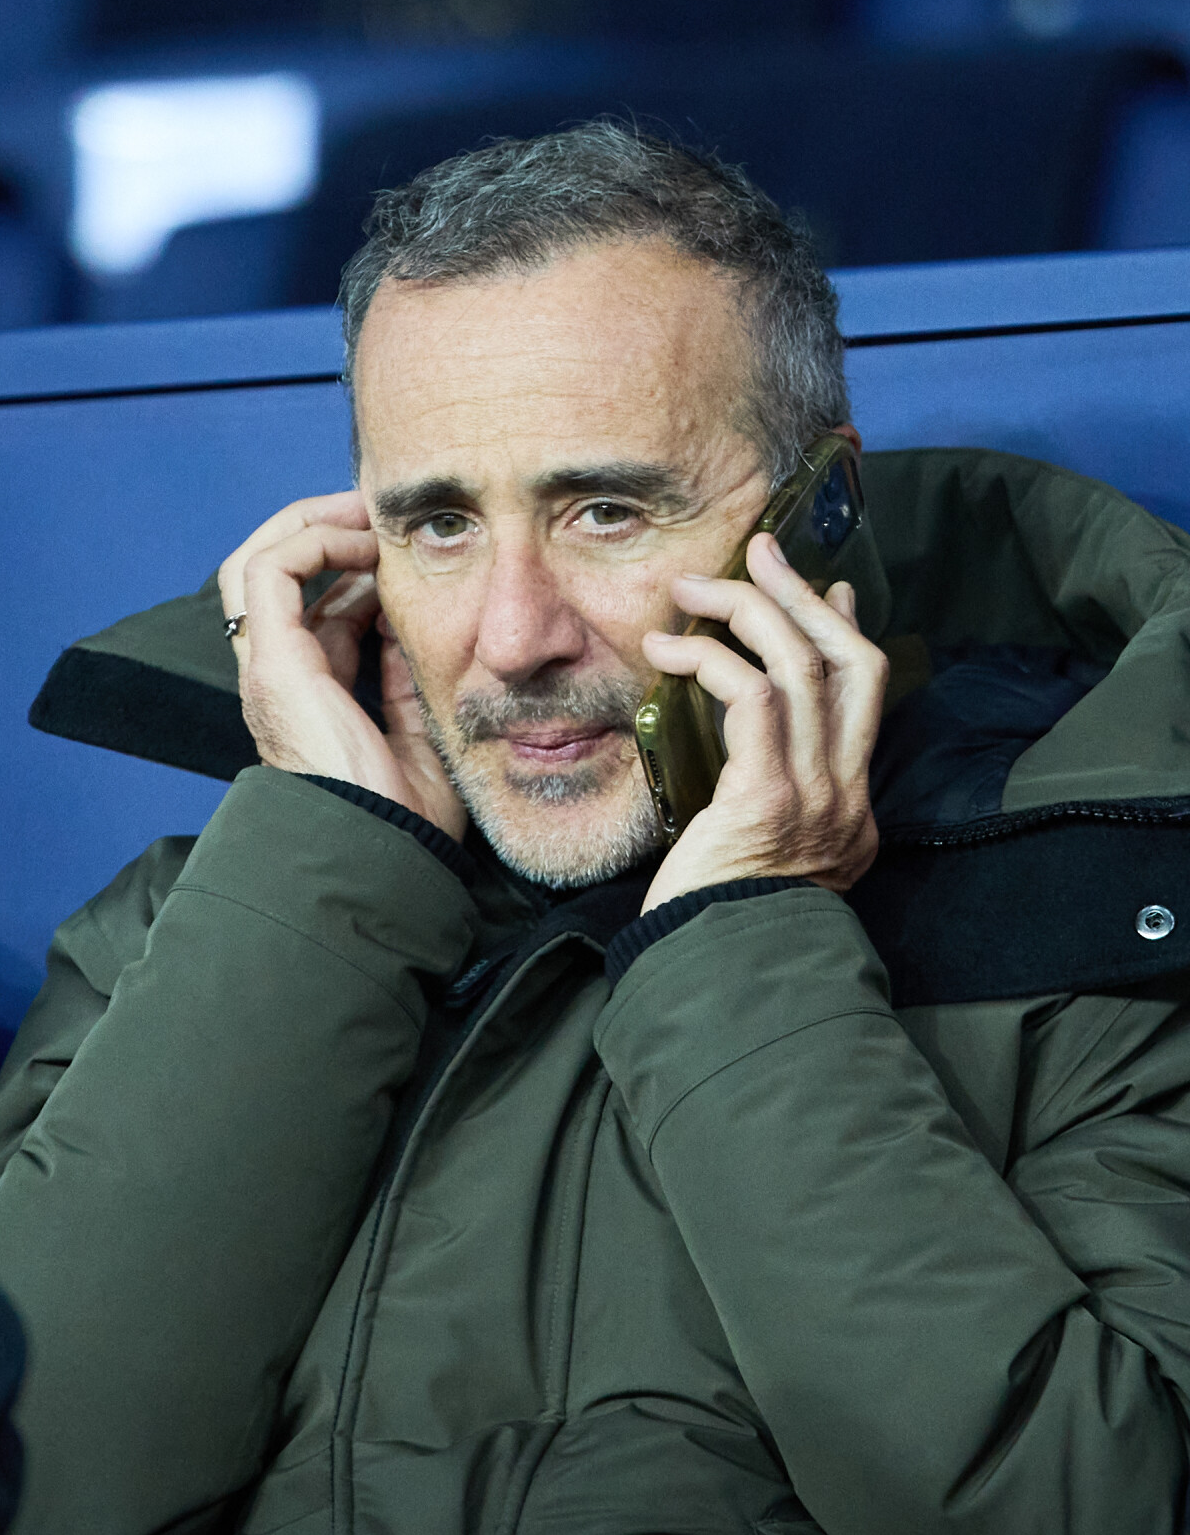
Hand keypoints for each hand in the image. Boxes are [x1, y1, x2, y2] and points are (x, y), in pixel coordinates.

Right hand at [217, 493, 465, 842]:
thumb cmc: (407, 818)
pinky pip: (268, 570)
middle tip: (383, 518)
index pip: (324, 614)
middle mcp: (282, 678)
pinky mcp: (272, 662)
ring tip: (367, 513)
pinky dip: (310, 540)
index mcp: (316, 699)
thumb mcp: (420, 732)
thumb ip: (408, 678)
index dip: (363, 575)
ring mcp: (269, 668)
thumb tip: (411, 621)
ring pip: (259, 562)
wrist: (381, 854)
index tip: (408, 558)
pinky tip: (362, 543)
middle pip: (283, 581)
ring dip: (313, 524)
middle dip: (330, 535)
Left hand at [639, 532, 886, 912]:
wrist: (723, 983)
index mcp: (849, 810)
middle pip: (851, 663)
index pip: (866, 698)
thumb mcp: (756, 859)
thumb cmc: (719, 926)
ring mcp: (816, 797)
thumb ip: (763, 802)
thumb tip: (743, 751)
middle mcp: (846, 798)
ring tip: (694, 588)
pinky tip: (668, 652)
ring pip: (803, 667)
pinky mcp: (768, 798)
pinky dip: (711, 660)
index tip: (826, 590)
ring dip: (748, 611)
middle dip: (805, 597)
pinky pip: (752, 699)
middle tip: (763, 551)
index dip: (847, 633)